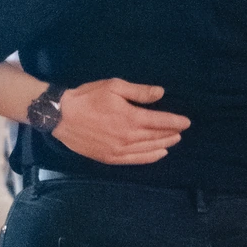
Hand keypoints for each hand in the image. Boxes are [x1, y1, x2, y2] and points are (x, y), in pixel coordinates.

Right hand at [49, 79, 188, 166]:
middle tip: (180, 131)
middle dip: (171, 133)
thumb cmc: (87, 97)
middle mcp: (128, 137)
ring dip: (163, 145)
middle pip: (156, 137)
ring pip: (148, 149)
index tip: (187, 122)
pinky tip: (158, 154)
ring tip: (173, 141)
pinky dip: (149, 158)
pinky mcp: (109, 157)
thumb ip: (139, 91)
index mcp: (131, 118)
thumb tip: (161, 94)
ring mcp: (118, 150)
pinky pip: (134, 160)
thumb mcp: (114, 87)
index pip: (161, 121)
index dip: (176, 121)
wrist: (60, 116)